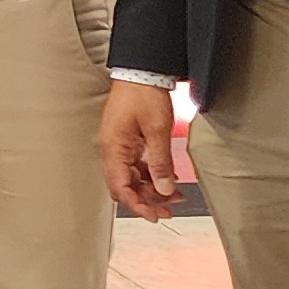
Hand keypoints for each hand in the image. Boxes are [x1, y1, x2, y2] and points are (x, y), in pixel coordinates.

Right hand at [100, 81, 180, 219]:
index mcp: (114, 149)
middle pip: (126, 186)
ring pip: (133, 177)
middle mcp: (113, 150)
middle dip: (147, 200)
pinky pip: (137, 165)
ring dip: (152, 188)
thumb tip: (164, 190)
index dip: (138, 206)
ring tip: (175, 195)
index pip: (121, 188)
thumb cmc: (144, 95)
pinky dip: (152, 175)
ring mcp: (119, 146)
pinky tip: (168, 178)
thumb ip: (160, 162)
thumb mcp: (158, 130)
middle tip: (170, 210)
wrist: (140, 71)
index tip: (155, 216)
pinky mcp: (127, 141)